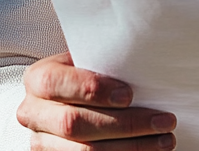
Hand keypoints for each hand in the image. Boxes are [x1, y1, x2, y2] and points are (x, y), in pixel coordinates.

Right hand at [18, 52, 176, 149]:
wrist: (70, 96)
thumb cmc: (88, 71)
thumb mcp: (88, 58)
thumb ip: (104, 59)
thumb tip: (145, 57)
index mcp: (38, 79)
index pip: (56, 83)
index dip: (92, 90)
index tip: (129, 94)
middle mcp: (33, 113)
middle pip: (74, 124)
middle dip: (124, 124)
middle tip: (163, 120)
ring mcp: (41, 142)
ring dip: (130, 147)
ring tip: (165, 139)